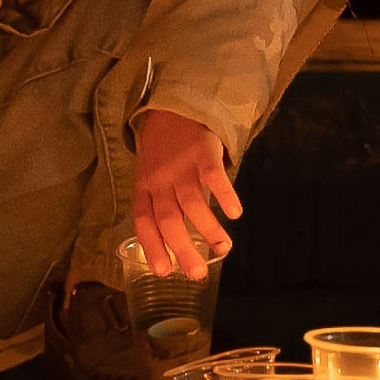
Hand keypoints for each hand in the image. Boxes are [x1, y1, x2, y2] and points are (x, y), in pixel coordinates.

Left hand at [134, 110, 241, 280]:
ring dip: (209, 229)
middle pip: (168, 219)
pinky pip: (214, 177)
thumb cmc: (164, 149)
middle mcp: (159, 179)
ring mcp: (181, 165)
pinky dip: (224, 196)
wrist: (175, 106)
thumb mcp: (151, 176)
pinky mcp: (202, 151)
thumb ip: (161, 204)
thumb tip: (178, 245)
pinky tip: (235, 213)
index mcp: (144, 187)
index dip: (153, 247)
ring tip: (223, 249)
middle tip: (197, 274)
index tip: (164, 272)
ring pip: (192, 203)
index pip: (143, 222)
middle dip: (182, 249)